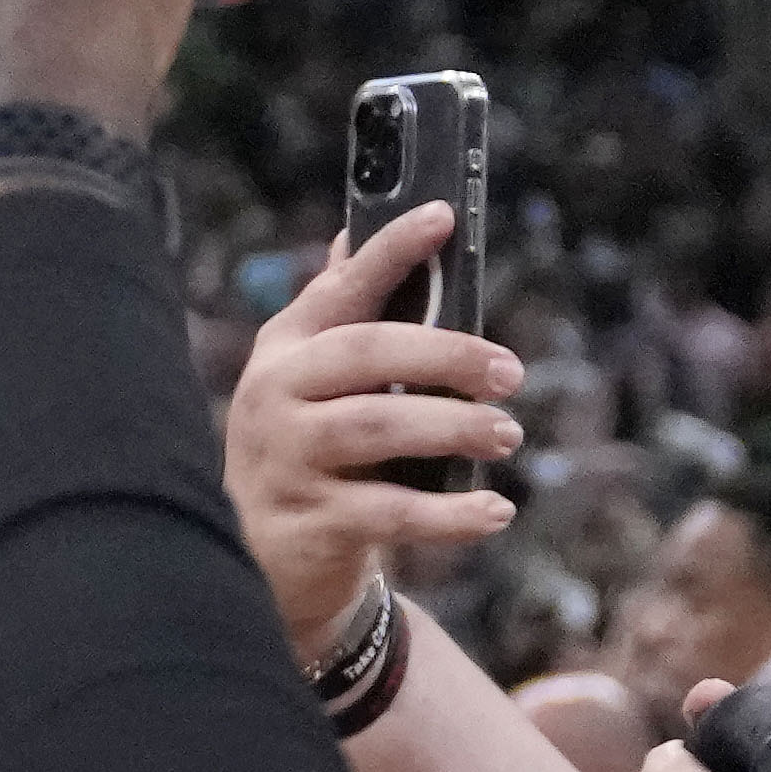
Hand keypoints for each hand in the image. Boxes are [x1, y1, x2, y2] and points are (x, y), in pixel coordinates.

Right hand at [231, 198, 521, 658]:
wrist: (260, 555)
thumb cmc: (306, 449)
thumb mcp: (310, 380)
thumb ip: (337, 316)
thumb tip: (353, 234)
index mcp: (285, 351)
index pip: (340, 288)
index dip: (390, 250)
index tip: (443, 216)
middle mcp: (275, 395)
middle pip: (365, 353)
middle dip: (445, 354)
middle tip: (510, 372)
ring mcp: (287, 458)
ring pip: (377, 426)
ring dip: (453, 427)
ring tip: (508, 435)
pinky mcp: (309, 522)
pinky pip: (390, 512)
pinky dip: (450, 514)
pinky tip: (494, 511)